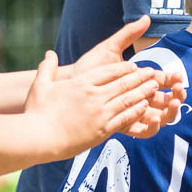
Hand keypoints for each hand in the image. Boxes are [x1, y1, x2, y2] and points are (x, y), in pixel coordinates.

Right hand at [25, 49, 164, 154]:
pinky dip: (136, 111)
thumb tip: (49, 53)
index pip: (108, 71)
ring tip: (154, 87)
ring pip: (127, 99)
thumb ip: (47, 68)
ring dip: (143, 92)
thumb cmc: (37, 113)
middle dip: (139, 77)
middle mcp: (93, 96)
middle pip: (122, 83)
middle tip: (152, 73)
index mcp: (81, 83)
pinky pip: (125, 118)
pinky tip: (145, 107)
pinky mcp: (102, 130)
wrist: (39, 138)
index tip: (133, 66)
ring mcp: (100, 113)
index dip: (123, 68)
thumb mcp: (40, 86)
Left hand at [64, 16, 185, 139]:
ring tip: (171, 104)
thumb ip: (128, 34)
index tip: (178, 76)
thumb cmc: (88, 67)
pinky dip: (151, 127)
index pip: (161, 81)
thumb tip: (146, 17)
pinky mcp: (122, 125)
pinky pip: (142, 132)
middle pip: (164, 102)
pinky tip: (152, 118)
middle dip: (176, 97)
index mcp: (137, 81)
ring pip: (158, 118)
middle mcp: (136, 98)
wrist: (69, 84)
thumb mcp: (110, 48)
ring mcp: (130, 113)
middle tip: (178, 91)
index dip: (172, 80)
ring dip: (169, 113)